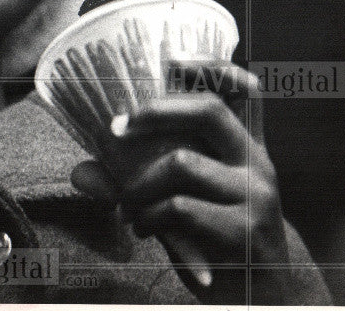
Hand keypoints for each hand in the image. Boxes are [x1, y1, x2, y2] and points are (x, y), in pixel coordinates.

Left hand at [71, 62, 292, 302]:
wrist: (265, 301)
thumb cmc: (218, 241)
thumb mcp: (188, 205)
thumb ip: (141, 181)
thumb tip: (79, 173)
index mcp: (247, 148)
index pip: (243, 90)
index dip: (212, 66)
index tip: (172, 59)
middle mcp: (257, 164)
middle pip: (209, 110)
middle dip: (155, 110)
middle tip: (117, 127)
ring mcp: (255, 196)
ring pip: (181, 163)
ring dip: (137, 184)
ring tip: (126, 204)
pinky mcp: (244, 231)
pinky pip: (179, 208)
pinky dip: (147, 215)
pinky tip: (142, 228)